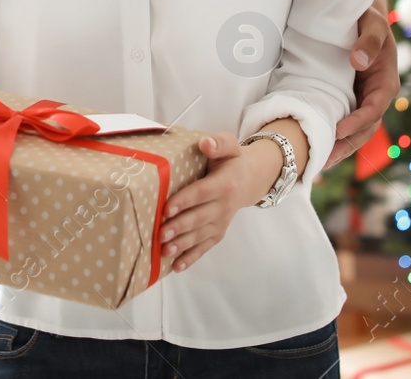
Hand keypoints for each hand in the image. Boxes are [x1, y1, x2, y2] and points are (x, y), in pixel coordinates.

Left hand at [156, 132, 277, 272]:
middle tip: (161, 233)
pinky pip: (205, 247)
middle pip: (200, 218)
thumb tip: (205, 143)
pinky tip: (176, 267)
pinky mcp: (218, 232)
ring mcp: (221, 222)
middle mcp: (225, 206)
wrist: (249, 180)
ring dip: (182, 245)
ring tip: (164, 251)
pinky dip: (191, 258)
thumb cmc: (232, 160)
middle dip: (180, 227)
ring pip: (200, 235)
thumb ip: (218, 142)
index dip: (185, 201)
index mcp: (225, 183)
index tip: (167, 208)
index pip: (202, 193)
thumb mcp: (230, 145)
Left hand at [325, 0, 398, 169]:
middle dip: (346, 146)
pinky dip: (331, 137)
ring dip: (337, 148)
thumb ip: (369, 40)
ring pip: (353, 132)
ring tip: (315, 164)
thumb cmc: (369, 20)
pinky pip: (341, 123)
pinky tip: (313, 149)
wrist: (361, 18)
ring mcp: (362, 102)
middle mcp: (376, 98)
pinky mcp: (348, 102)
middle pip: (365, 129)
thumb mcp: (374, 24)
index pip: (374, 109)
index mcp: (386, 83)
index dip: (358, 121)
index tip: (339, 130)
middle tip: (324, 160)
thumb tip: (358, 60)